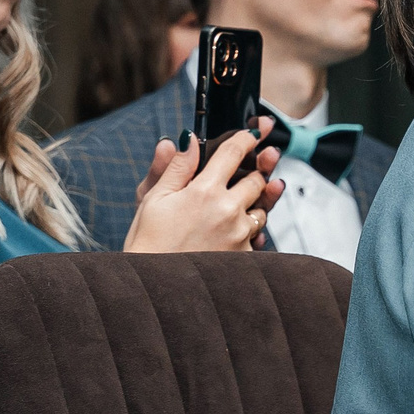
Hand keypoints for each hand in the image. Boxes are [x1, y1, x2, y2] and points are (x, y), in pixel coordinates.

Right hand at [123, 128, 285, 253]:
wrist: (156, 284)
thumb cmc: (149, 242)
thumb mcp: (154, 199)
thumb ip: (176, 168)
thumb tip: (186, 140)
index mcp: (204, 191)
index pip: (234, 153)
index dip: (249, 137)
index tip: (259, 128)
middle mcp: (228, 210)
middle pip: (257, 180)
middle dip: (260, 169)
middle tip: (264, 158)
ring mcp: (240, 234)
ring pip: (261, 209)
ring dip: (257, 201)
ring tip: (245, 199)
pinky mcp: (246, 255)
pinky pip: (257, 236)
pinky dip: (250, 230)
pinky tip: (236, 231)